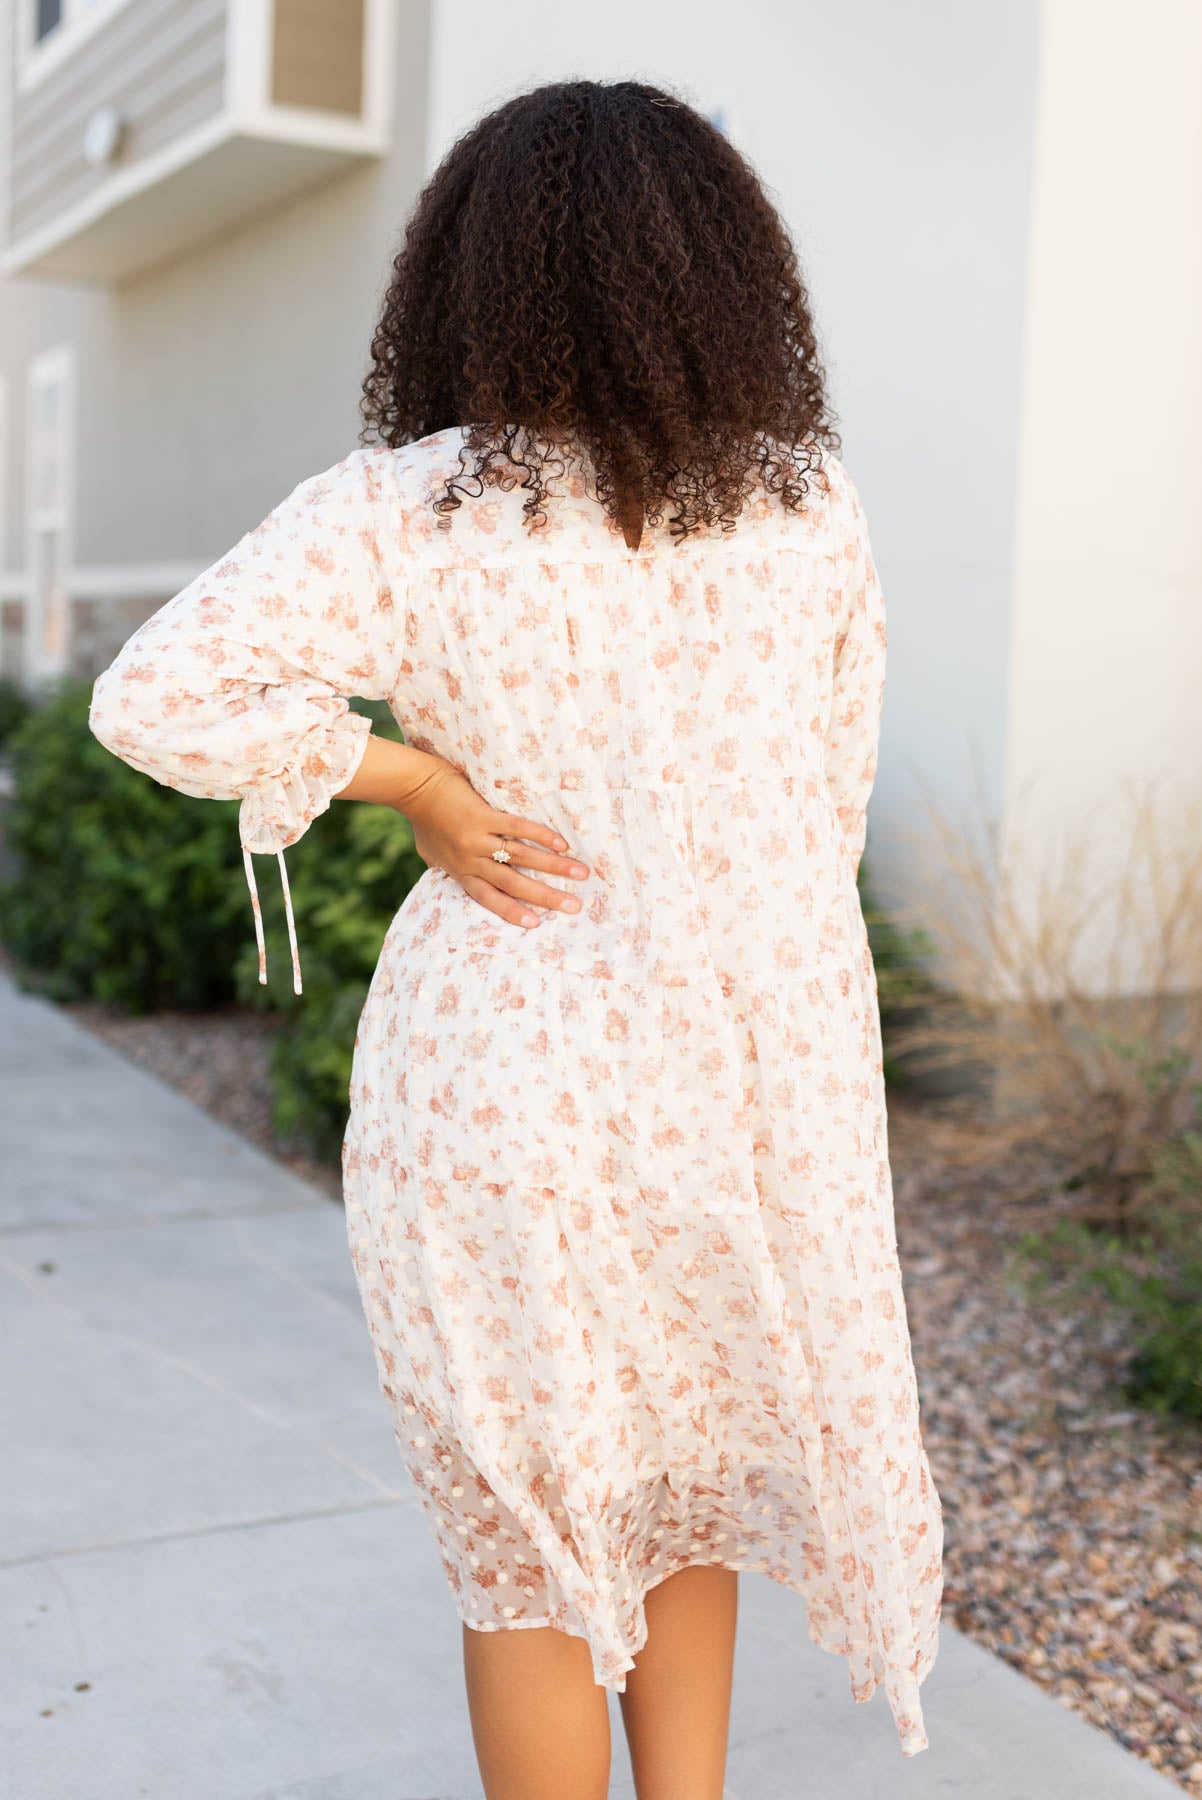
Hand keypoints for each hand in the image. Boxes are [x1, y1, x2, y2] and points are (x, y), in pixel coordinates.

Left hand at [402, 757, 590, 929]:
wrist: (413, 788)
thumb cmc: (422, 818)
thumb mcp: (429, 851)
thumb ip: (441, 865)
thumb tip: (442, 874)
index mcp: (461, 871)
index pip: (490, 898)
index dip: (513, 911)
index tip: (537, 924)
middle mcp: (471, 860)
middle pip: (513, 883)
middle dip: (546, 897)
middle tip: (574, 907)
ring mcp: (477, 839)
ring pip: (521, 857)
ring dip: (554, 867)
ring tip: (581, 874)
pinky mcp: (482, 816)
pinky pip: (516, 828)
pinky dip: (540, 836)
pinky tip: (561, 844)